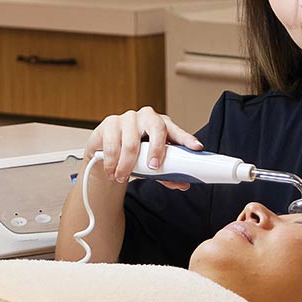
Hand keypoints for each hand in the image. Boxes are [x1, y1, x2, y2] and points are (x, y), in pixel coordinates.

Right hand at [84, 107, 202, 188]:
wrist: (105, 152)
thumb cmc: (135, 154)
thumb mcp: (151, 163)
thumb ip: (166, 173)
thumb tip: (183, 184)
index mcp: (162, 124)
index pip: (176, 130)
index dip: (187, 139)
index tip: (196, 148)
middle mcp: (147, 117)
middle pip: (156, 128)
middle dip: (156, 150)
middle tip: (154, 167)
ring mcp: (128, 118)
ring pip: (131, 143)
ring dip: (127, 165)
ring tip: (122, 177)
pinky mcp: (109, 123)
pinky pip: (112, 146)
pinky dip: (112, 163)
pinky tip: (111, 171)